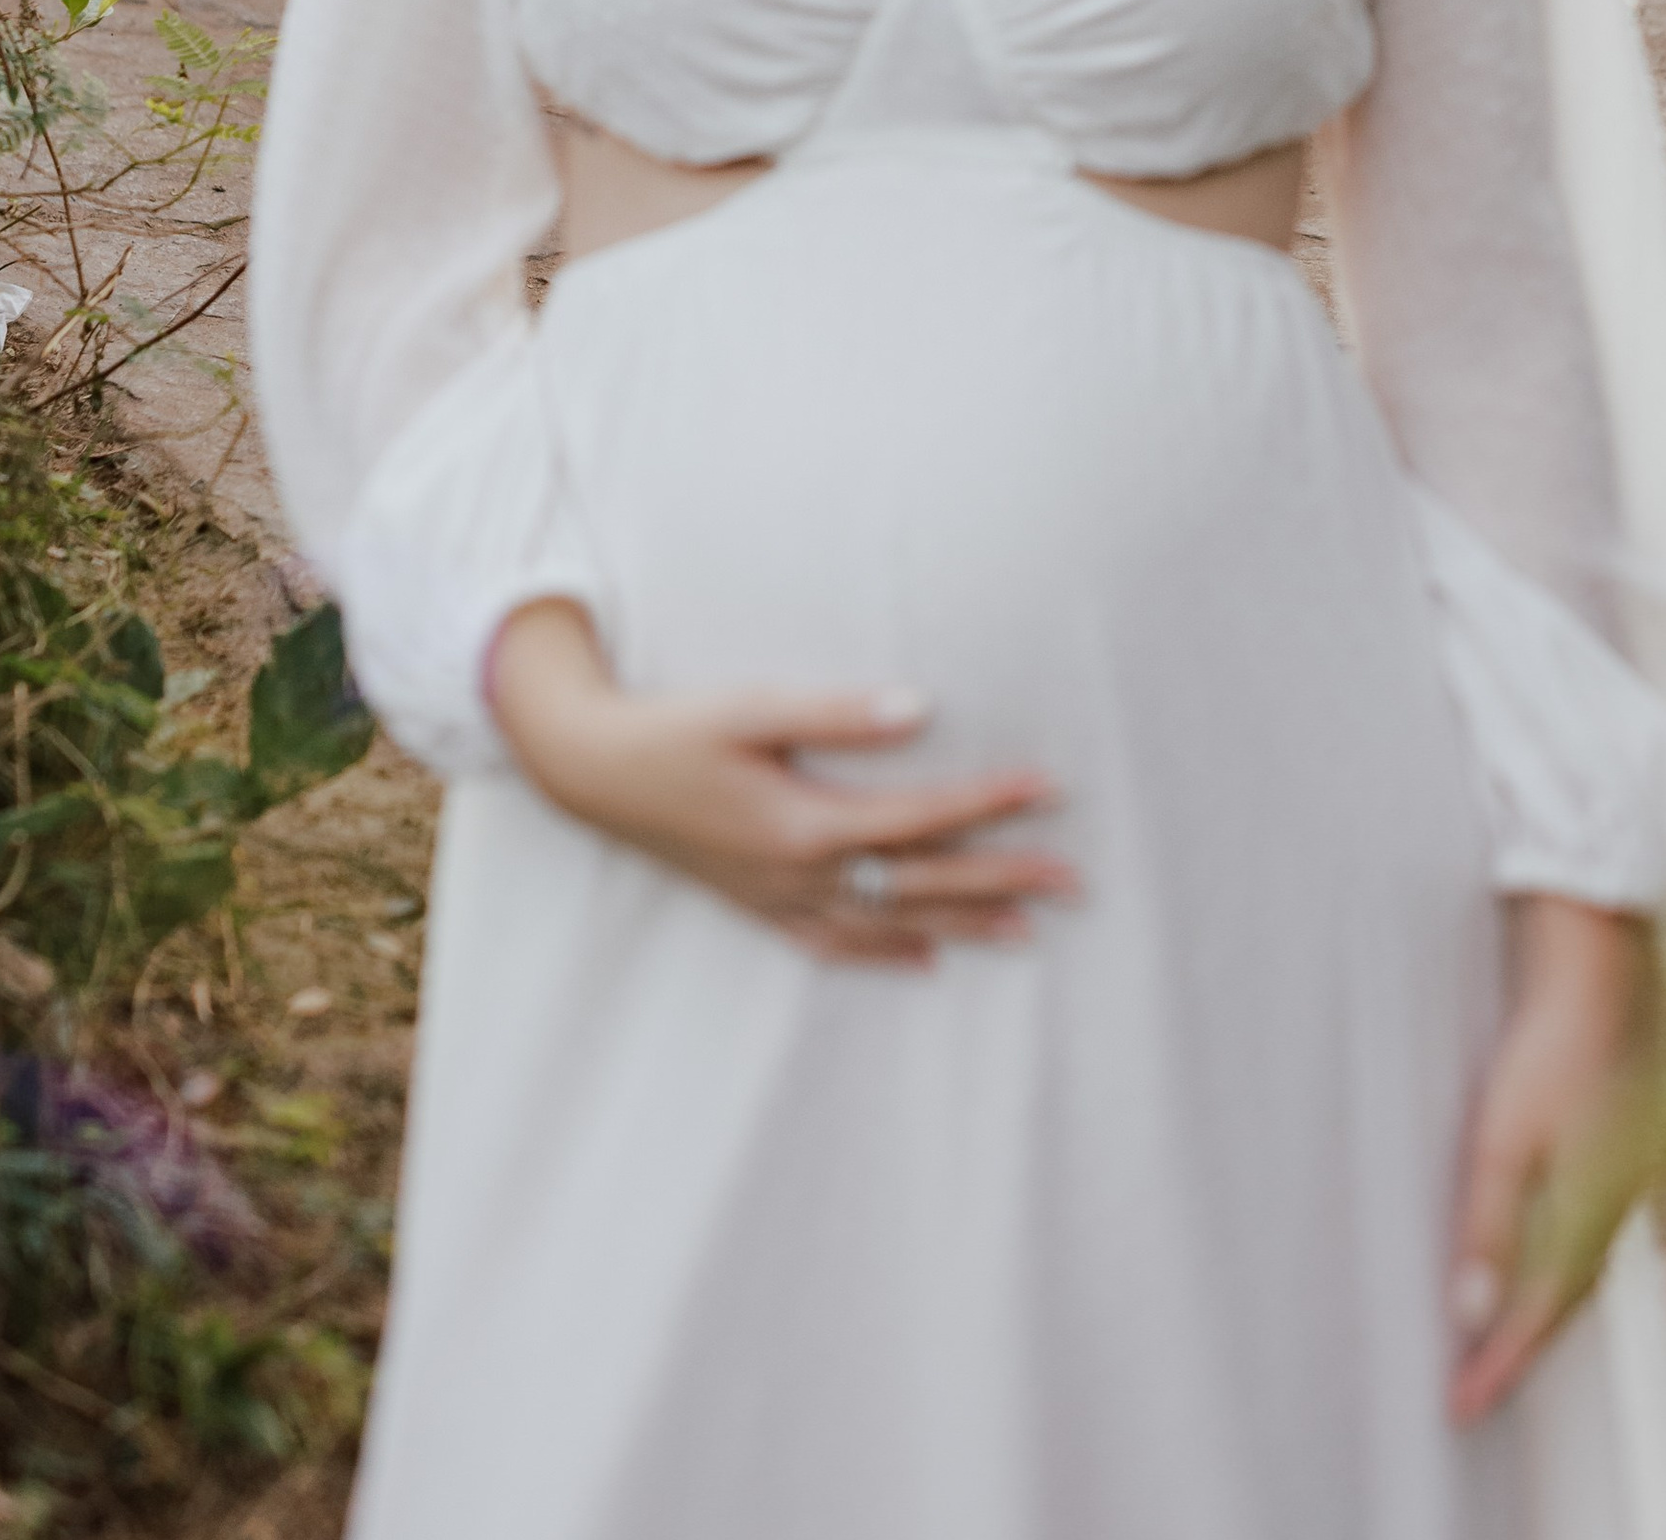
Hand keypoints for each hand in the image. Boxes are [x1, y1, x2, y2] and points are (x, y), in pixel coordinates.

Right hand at [485, 599, 1079, 966]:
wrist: (589, 769)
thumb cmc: (672, 728)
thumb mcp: (751, 707)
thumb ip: (837, 713)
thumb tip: (921, 709)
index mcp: (804, 825)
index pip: (922, 821)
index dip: (989, 803)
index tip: (1051, 788)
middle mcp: (799, 874)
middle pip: (921, 884)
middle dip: (1002, 881)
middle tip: (1075, 883)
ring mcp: (778, 898)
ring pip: (888, 924)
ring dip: (961, 924)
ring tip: (1028, 930)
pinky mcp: (757, 904)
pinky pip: (835, 945)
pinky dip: (886, 954)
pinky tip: (926, 959)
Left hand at [1449, 894, 1650, 1423]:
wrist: (1606, 977)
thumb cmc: (1550, 1051)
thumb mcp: (1503, 1138)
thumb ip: (1488, 1224)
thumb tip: (1471, 1312)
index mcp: (1588, 1217)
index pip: (1537, 1318)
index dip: (1497, 1368)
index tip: (1459, 1409)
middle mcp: (1613, 1213)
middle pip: (1562, 1306)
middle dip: (1519, 1356)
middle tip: (1472, 1393)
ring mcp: (1622, 1184)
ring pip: (1576, 1274)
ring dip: (1537, 1316)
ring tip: (1496, 1349)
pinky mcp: (1617, 1158)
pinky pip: (1584, 1239)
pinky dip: (1554, 1272)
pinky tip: (1535, 1266)